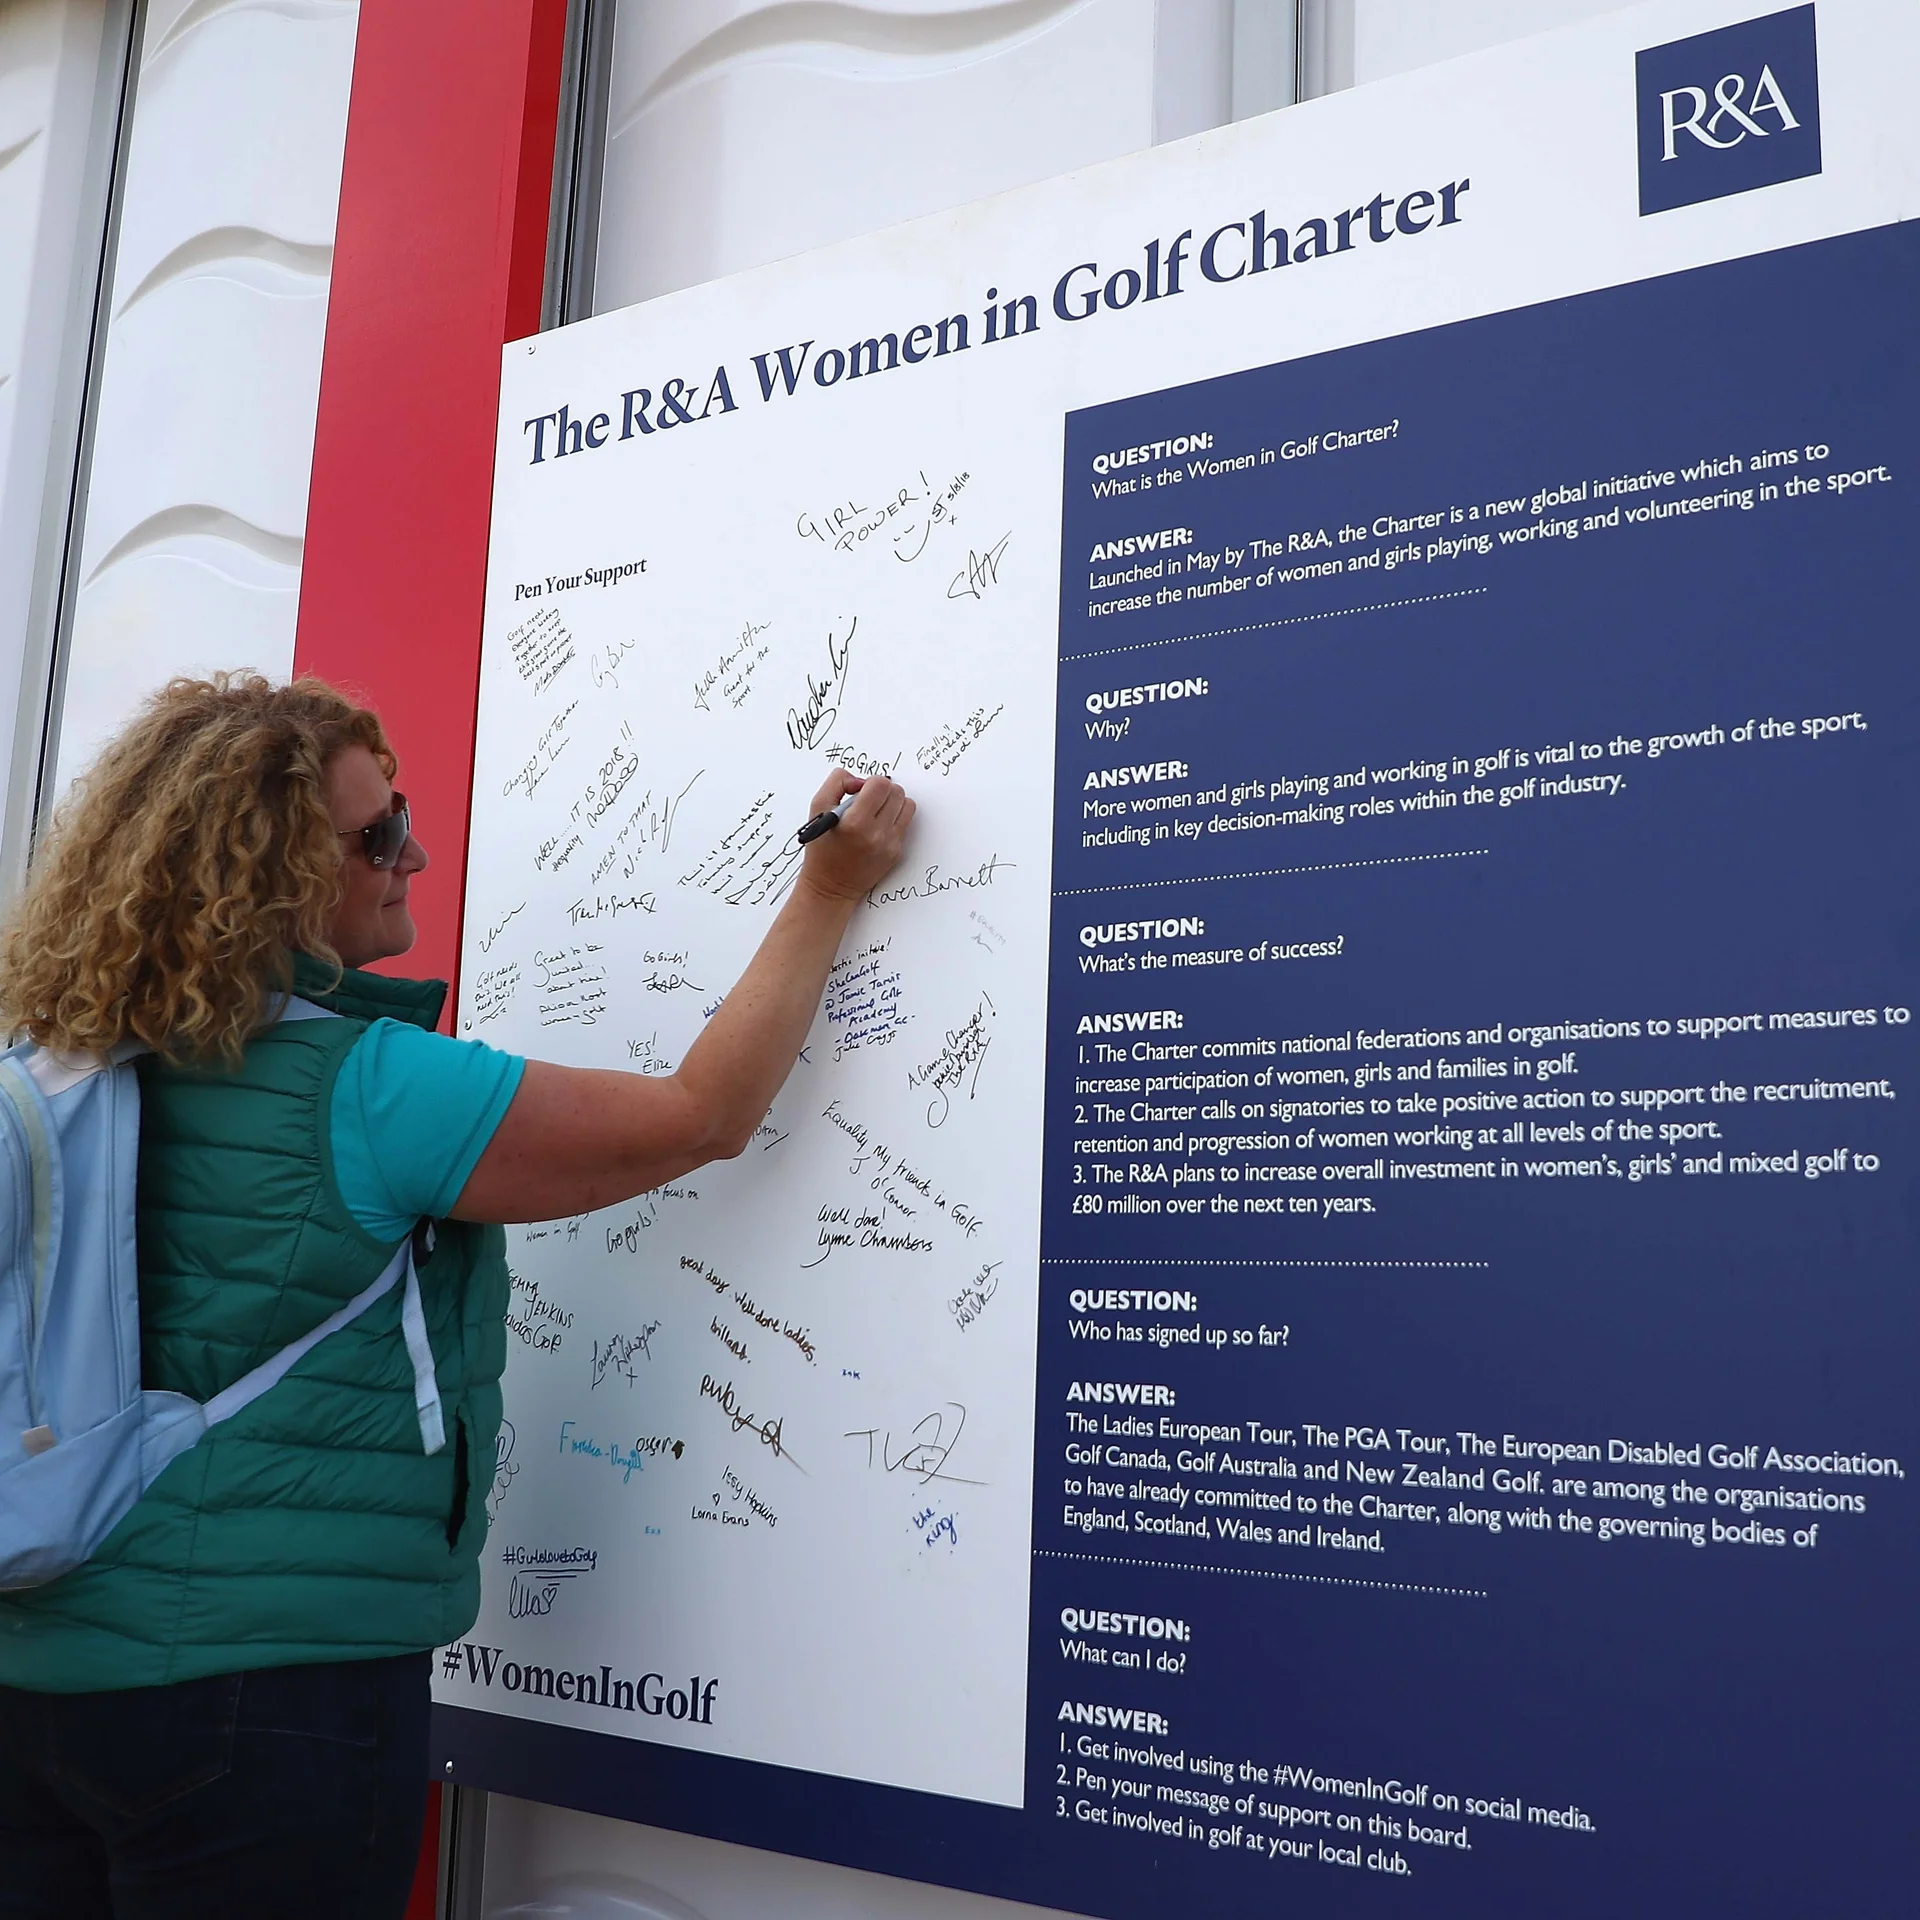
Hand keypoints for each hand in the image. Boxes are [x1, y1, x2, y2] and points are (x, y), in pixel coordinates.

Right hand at [799, 770, 913, 900]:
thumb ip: (837, 783)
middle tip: (869, 800)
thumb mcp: (817, 809)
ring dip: (893, 803)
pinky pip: (905, 824)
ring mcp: (890, 844)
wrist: (830, 887)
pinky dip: (894, 820)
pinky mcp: (896, 852)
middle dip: (883, 791)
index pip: (881, 785)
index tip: (862, 791)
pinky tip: (877, 827)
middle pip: (897, 792)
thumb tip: (859, 780)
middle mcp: (876, 834)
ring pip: (907, 806)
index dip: (871, 782)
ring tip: (877, 811)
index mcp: (855, 822)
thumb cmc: (821, 849)